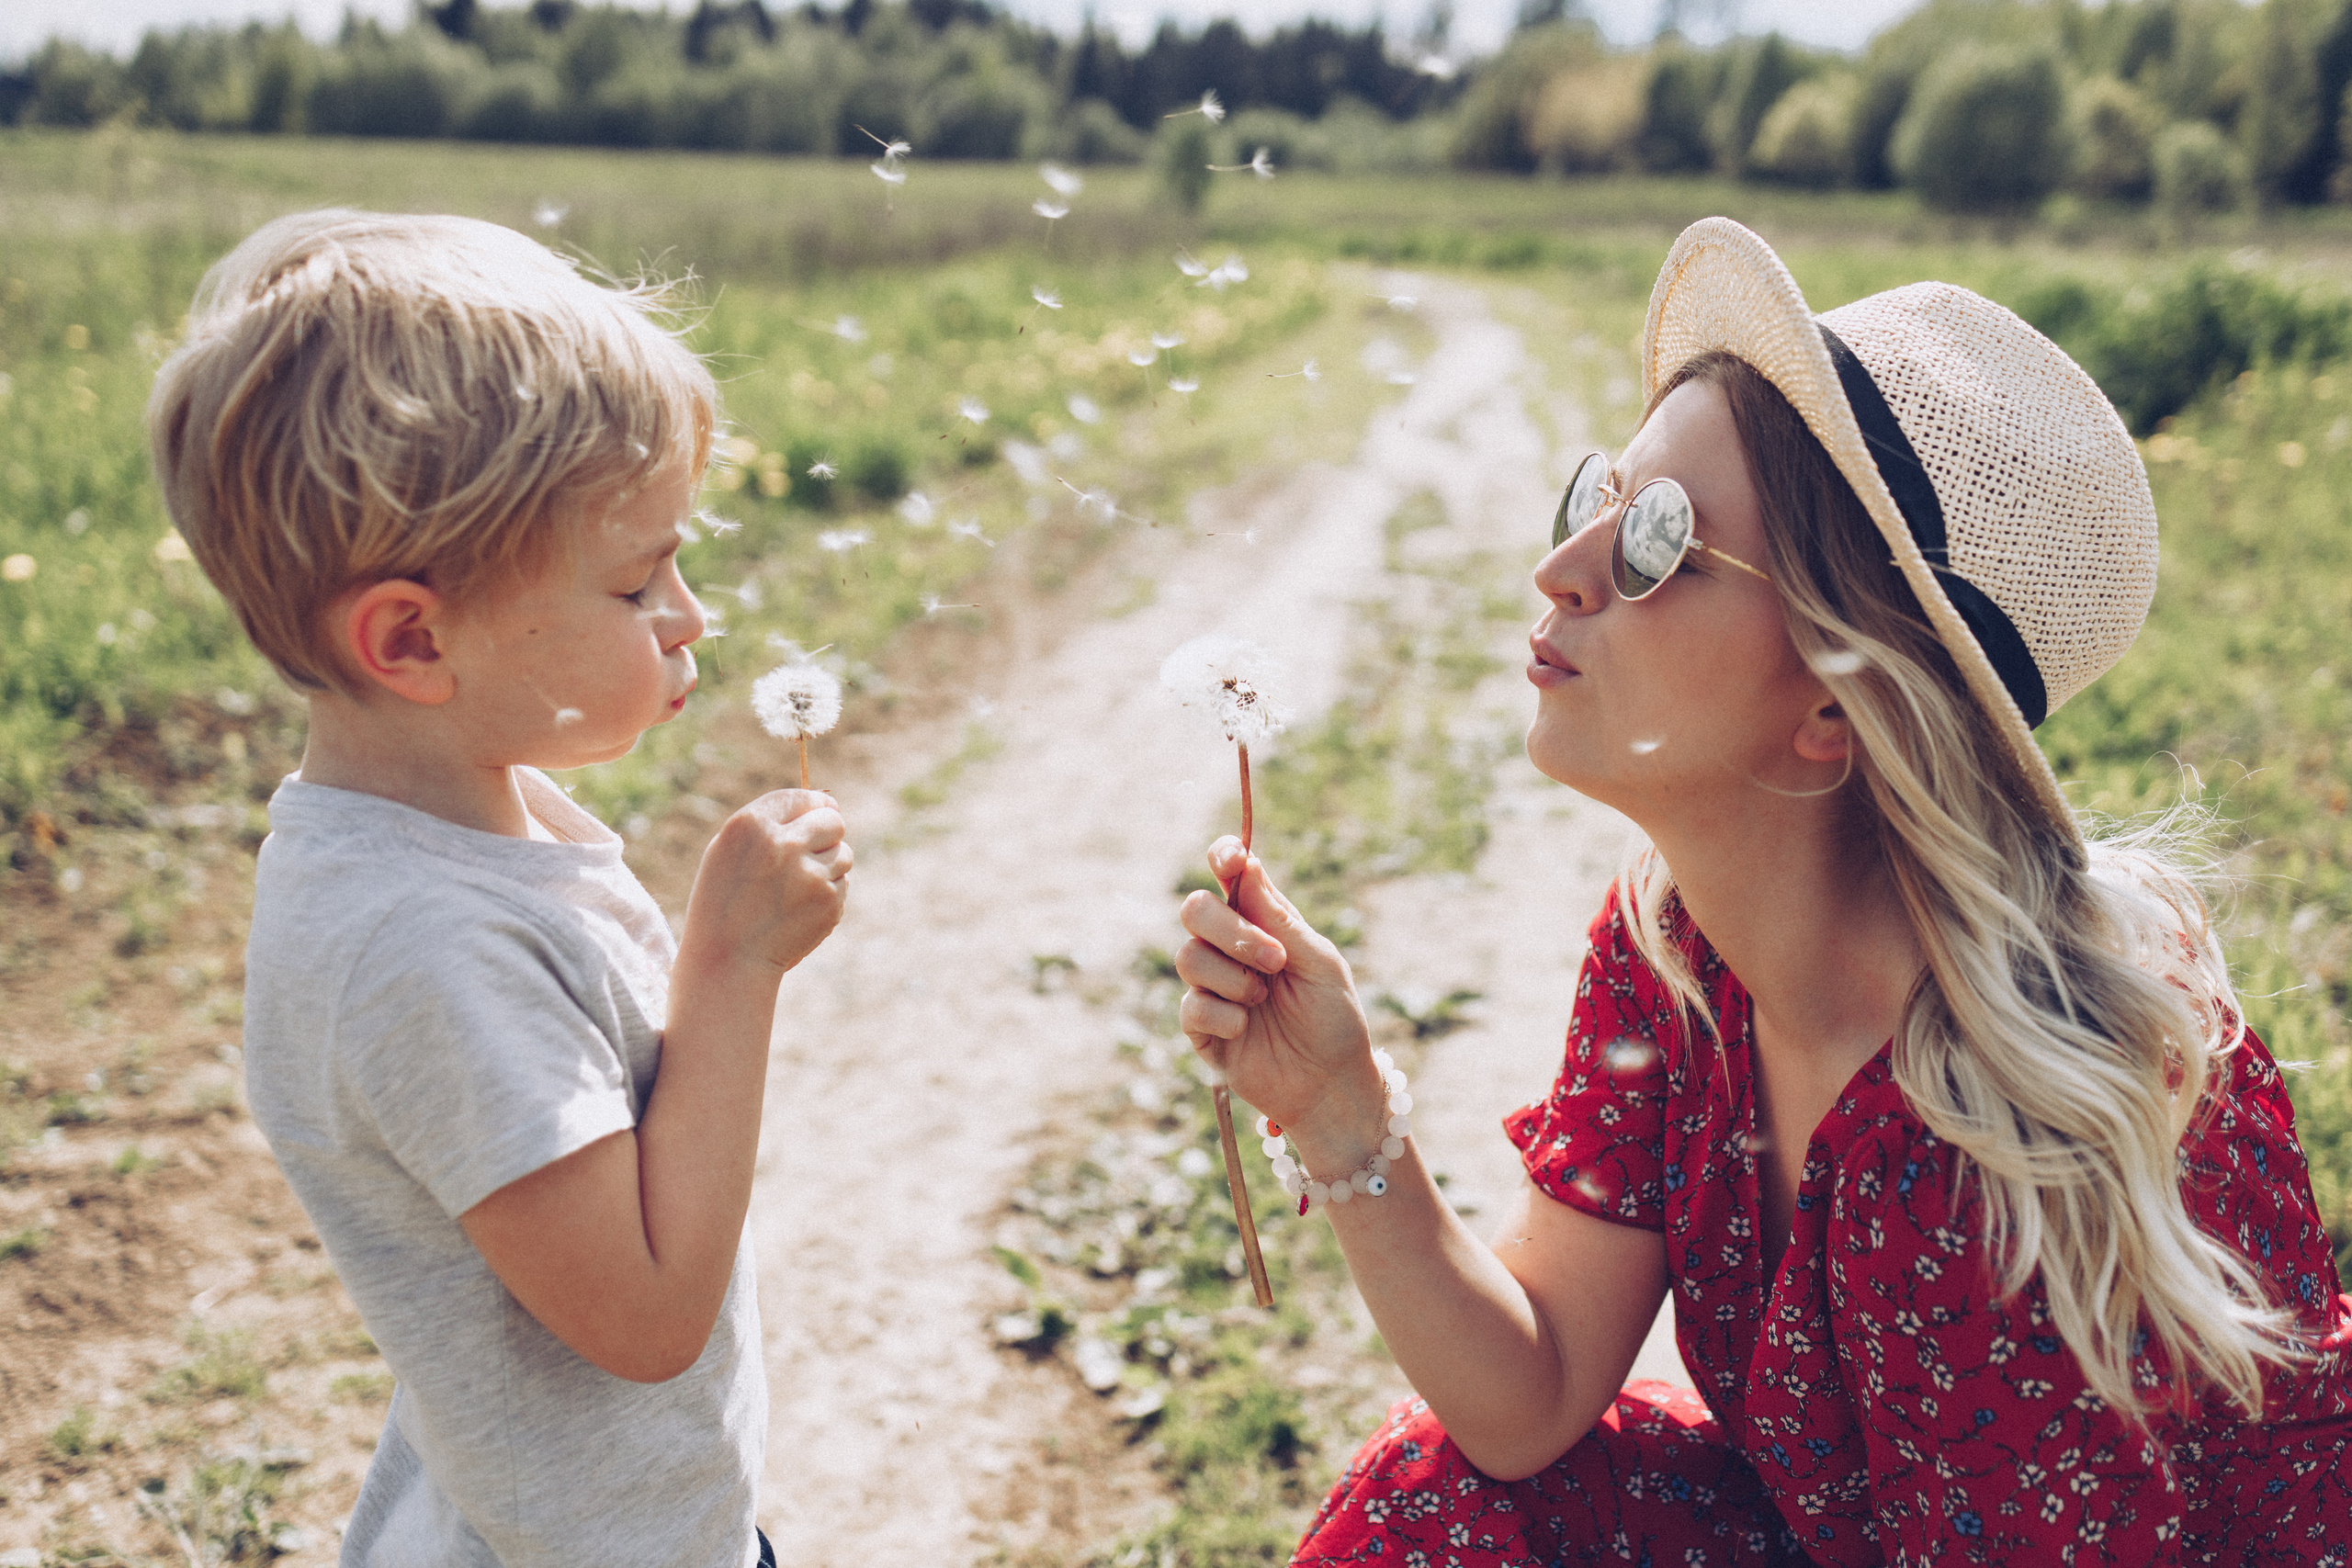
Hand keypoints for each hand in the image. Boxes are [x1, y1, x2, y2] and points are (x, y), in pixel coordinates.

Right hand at [680, 790, 850, 977]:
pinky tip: (800, 911)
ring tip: (797, 888)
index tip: (818, 815)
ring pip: (844, 853)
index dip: (814, 806)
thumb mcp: (730, 851)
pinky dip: (828, 894)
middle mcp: (783, 844)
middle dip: (827, 833)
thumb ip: (772, 822)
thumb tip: (829, 802)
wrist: (728, 960)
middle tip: (809, 853)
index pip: (802, 797)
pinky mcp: (828, 901)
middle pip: (833, 821)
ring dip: (829, 865)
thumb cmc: (724, 901)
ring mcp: (809, 874)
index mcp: (751, 825)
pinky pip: (843, 883)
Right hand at [1176, 838, 1383, 1149]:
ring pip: (1188, 956)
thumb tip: (1246, 866)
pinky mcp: (1201, 1028)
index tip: (1230, 860)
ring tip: (1264, 1001)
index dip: (1223, 857)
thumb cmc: (1334, 1018)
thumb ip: (1278, 919)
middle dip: (1230, 930)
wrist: (1332, 1085)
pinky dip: (1223, 1014)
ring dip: (1233, 977)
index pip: (1230, 877)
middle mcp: (1230, 949)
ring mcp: (1212, 987)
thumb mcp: (1316, 961)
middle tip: (1275, 960)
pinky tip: (1246, 1028)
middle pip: (1195, 909)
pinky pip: (1191, 1005)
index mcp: (1262, 923)